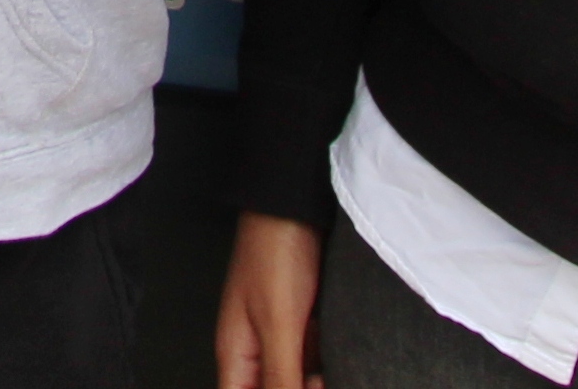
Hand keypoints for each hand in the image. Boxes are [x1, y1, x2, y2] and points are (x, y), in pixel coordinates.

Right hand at [218, 211, 325, 388]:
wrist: (297, 205)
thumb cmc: (276, 255)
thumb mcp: (280, 324)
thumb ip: (280, 375)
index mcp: (235, 353)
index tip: (298, 388)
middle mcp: (254, 348)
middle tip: (318, 380)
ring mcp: (279, 336)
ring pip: (294, 378)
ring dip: (313, 381)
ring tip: (336, 373)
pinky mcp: (302, 324)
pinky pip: (311, 360)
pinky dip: (325, 366)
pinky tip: (342, 361)